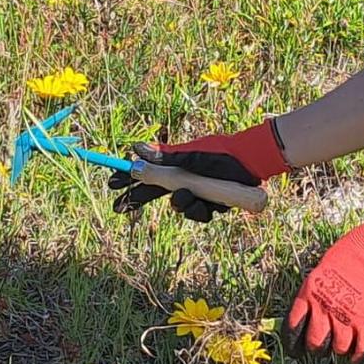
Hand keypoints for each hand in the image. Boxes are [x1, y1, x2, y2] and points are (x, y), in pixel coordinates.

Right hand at [108, 119, 288, 221]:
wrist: (251, 162)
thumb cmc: (221, 153)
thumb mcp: (191, 155)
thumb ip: (165, 157)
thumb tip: (135, 148)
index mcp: (176, 167)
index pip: (146, 175)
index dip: (129, 180)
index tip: (112, 183)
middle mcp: (184, 181)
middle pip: (154, 194)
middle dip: (135, 200)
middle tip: (118, 208)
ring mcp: (197, 194)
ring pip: (179, 208)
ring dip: (181, 203)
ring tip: (189, 194)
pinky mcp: (211, 206)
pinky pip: (198, 215)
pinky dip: (200, 209)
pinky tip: (206, 201)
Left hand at [285, 181, 363, 361]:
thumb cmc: (357, 249)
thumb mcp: (326, 266)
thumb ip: (321, 290)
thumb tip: (320, 307)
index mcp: (310, 292)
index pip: (293, 326)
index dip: (292, 343)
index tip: (295, 351)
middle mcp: (325, 309)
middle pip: (315, 343)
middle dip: (319, 347)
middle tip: (325, 345)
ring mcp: (347, 320)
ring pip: (338, 349)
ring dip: (342, 348)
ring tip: (348, 341)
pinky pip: (360, 354)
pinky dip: (359, 358)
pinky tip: (360, 355)